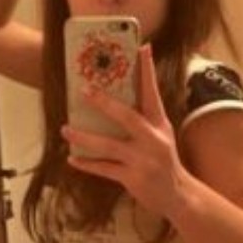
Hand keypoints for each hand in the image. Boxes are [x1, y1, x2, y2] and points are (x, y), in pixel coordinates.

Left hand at [63, 45, 189, 218]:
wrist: (177, 195)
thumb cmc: (164, 161)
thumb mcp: (161, 135)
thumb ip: (144, 118)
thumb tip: (117, 98)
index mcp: (160, 124)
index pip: (153, 93)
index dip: (147, 70)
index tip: (142, 47)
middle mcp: (153, 140)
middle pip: (127, 117)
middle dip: (105, 103)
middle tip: (84, 91)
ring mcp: (142, 160)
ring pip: (109, 146)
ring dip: (84, 137)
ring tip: (65, 129)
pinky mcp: (133, 178)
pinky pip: (104, 169)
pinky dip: (87, 164)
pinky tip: (72, 159)